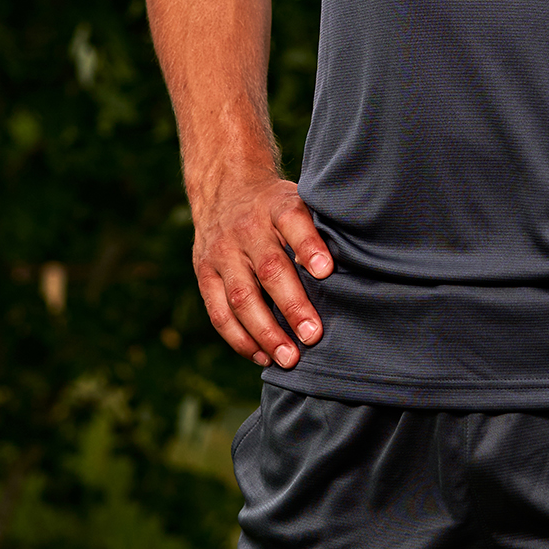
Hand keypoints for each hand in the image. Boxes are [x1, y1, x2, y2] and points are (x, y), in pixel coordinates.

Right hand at [190, 167, 333, 368]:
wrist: (225, 190)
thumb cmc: (276, 207)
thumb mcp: (299, 201)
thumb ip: (318, 230)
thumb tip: (344, 270)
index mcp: (277, 206)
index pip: (293, 222)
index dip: (309, 246)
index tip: (326, 272)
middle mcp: (247, 228)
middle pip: (269, 269)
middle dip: (292, 306)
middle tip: (313, 336)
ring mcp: (222, 252)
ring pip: (241, 296)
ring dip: (265, 332)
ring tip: (289, 358)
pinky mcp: (204, 274)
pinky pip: (219, 312)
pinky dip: (240, 339)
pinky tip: (262, 357)